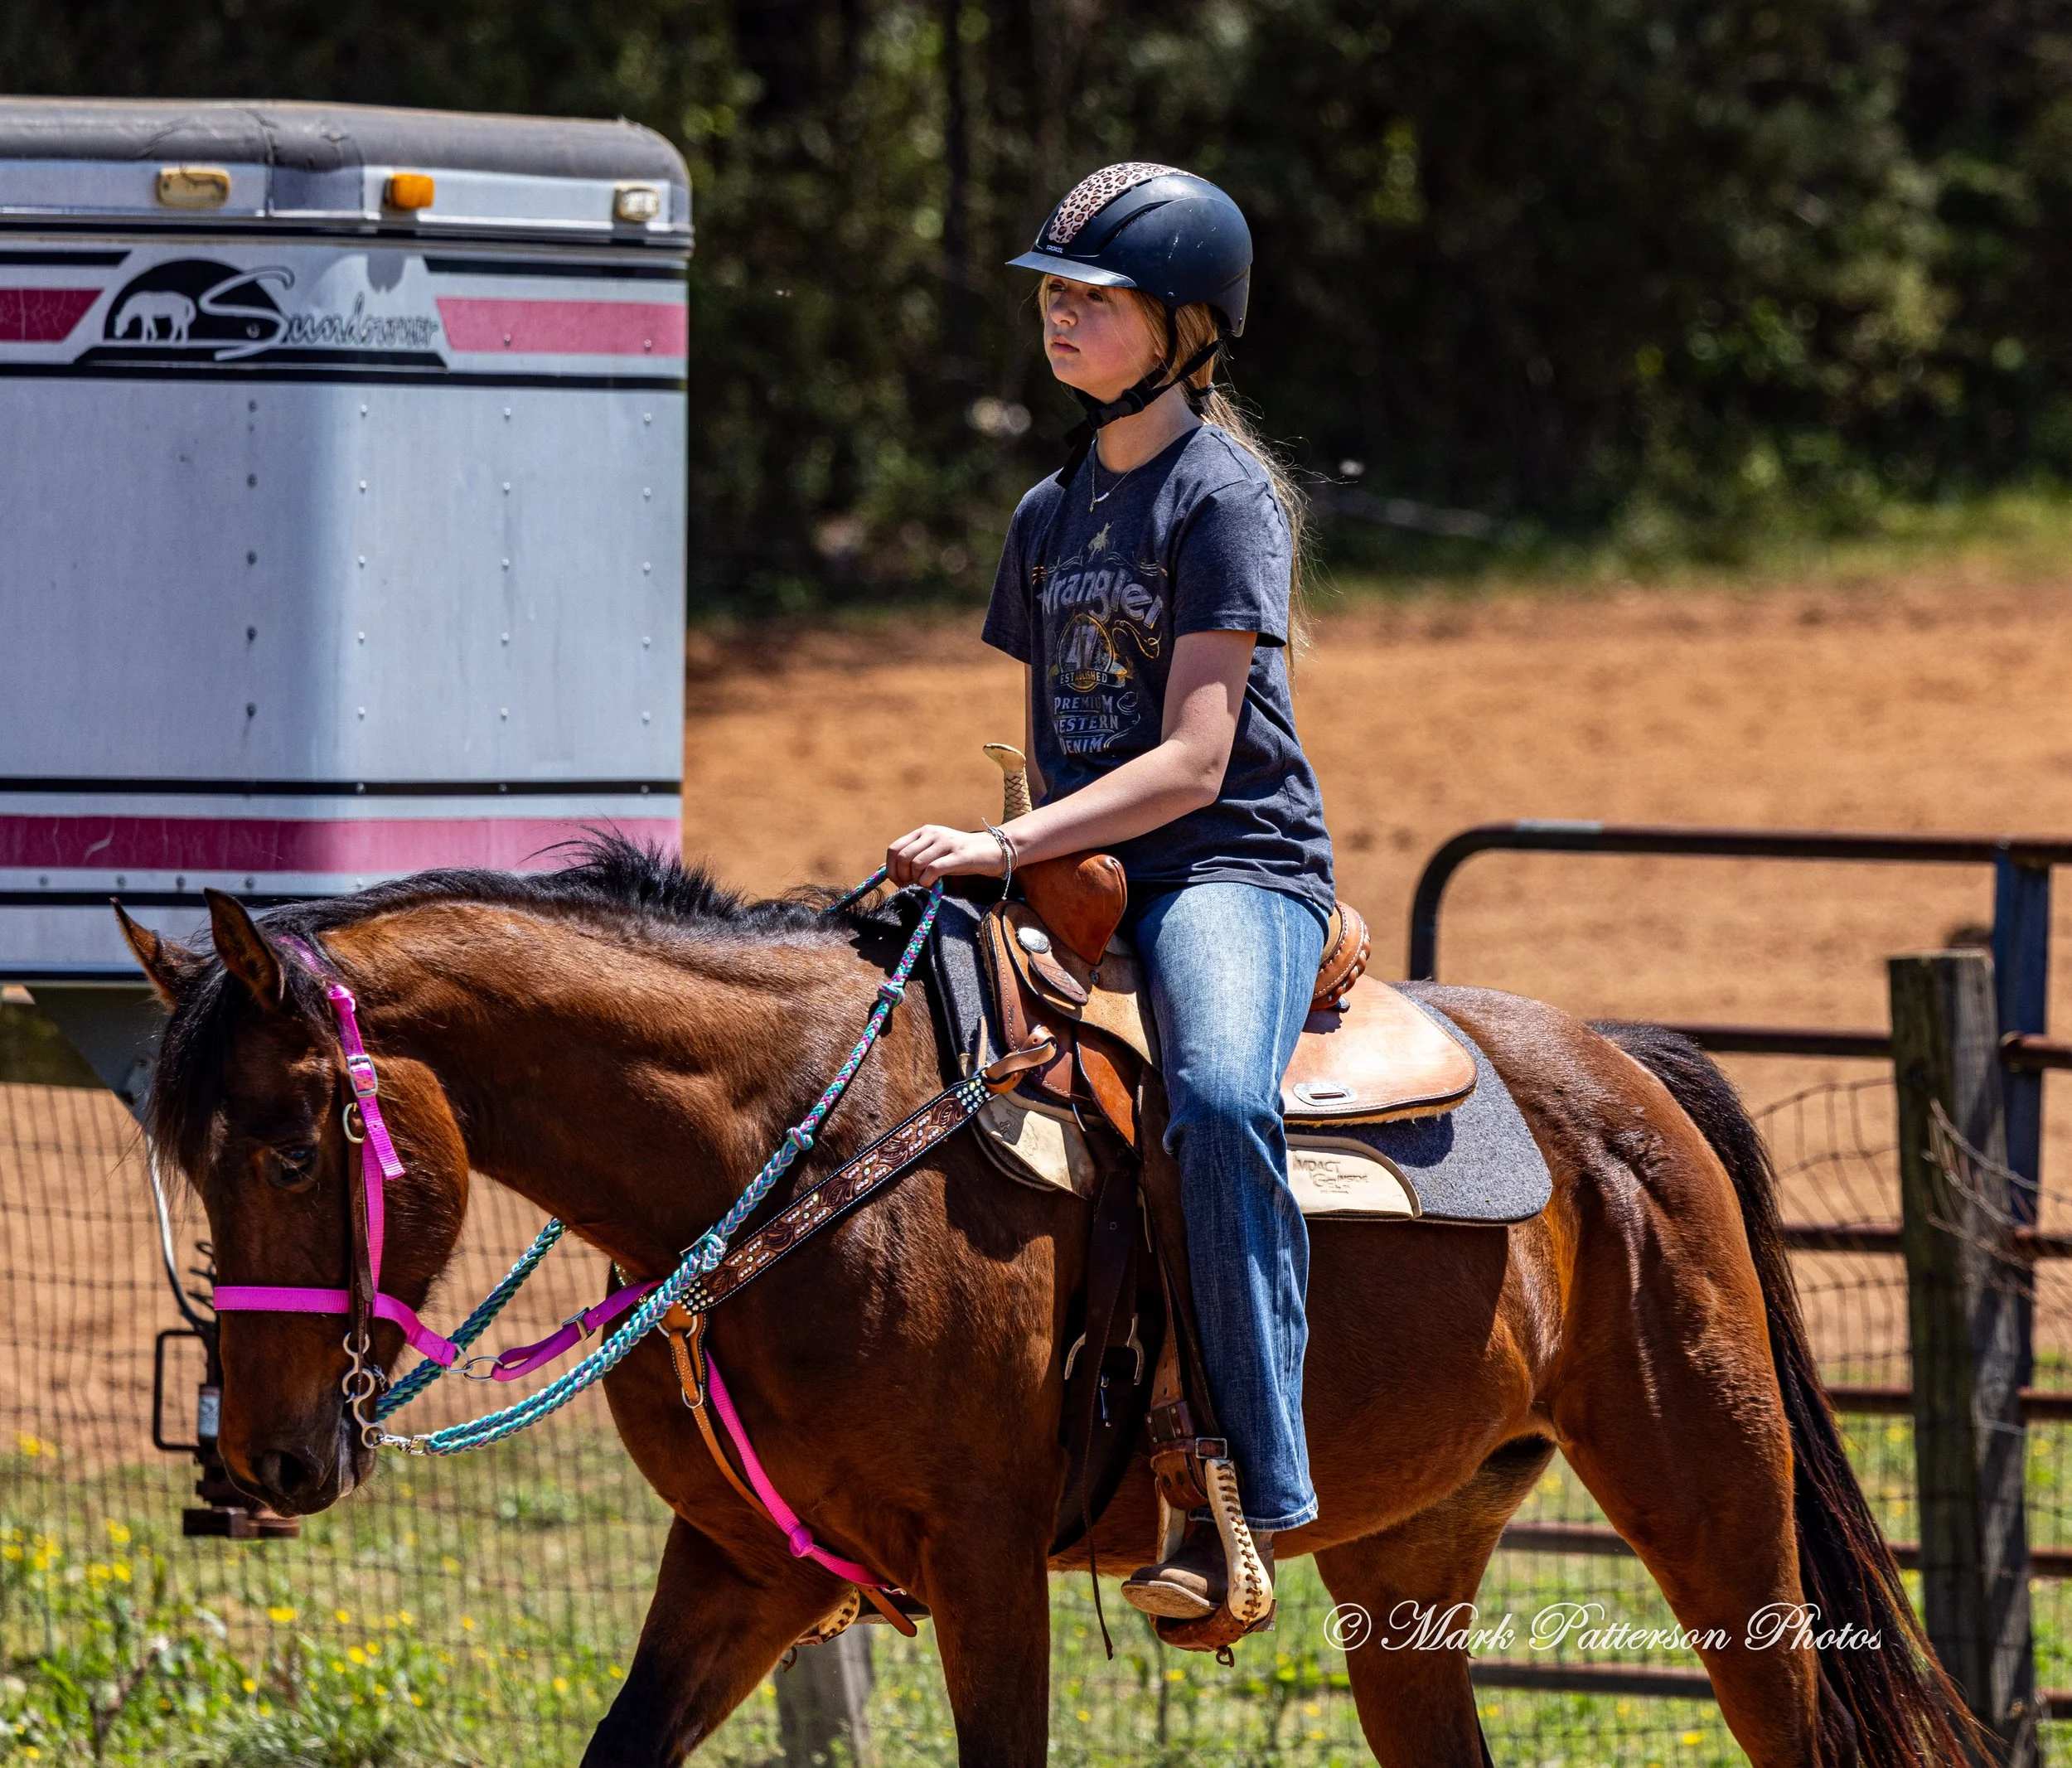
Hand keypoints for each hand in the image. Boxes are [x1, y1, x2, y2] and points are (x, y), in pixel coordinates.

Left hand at [886, 824, 1008, 887]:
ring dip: (915, 879)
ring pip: (916, 864)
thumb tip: (880, 869)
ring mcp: (946, 843)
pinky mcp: (958, 856)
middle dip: (901, 876)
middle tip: (910, 885)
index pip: (894, 849)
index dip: (891, 868)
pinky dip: (927, 881)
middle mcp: (933, 833)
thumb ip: (910, 858)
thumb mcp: (933, 853)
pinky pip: (932, 870)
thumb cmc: (960, 856)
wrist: (993, 851)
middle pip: (902, 857)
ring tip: (925, 884)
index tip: (899, 881)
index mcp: (924, 831)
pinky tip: (933, 885)